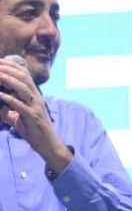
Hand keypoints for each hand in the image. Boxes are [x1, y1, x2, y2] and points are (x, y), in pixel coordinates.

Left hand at [0, 60, 71, 174]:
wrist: (48, 144)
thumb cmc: (34, 131)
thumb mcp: (19, 117)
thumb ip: (10, 110)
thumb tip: (1, 107)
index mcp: (34, 95)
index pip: (24, 75)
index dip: (12, 66)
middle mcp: (36, 98)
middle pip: (23, 78)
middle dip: (8, 69)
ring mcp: (35, 107)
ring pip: (23, 89)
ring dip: (8, 80)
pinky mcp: (33, 117)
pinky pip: (21, 106)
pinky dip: (10, 99)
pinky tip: (1, 95)